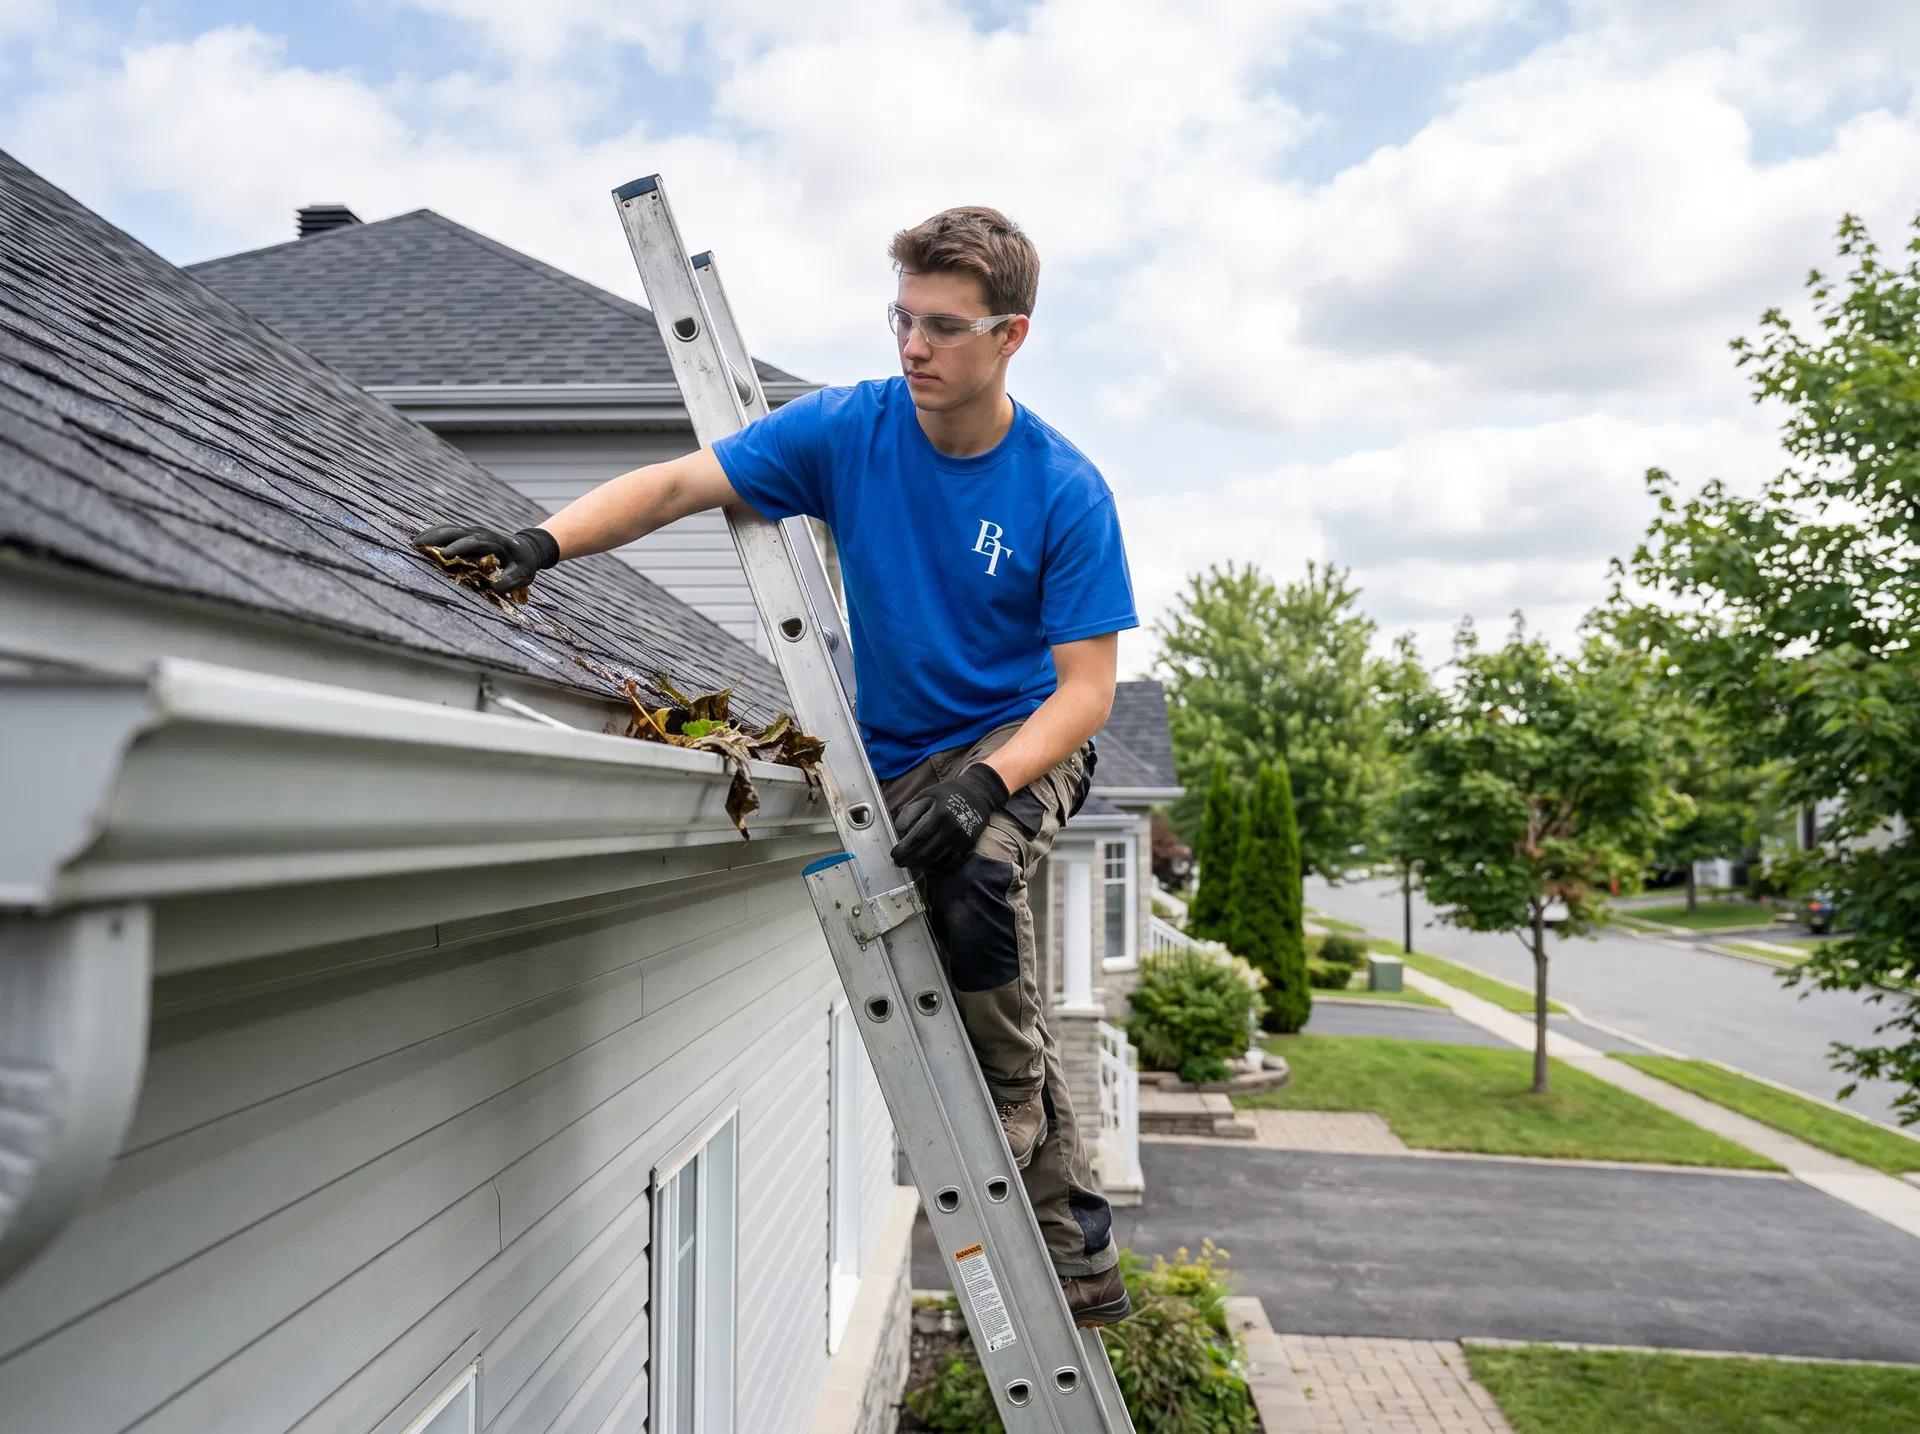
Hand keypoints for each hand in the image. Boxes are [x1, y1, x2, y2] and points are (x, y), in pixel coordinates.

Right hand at [416, 524, 559, 592]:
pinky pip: (448, 531)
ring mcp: (472, 531)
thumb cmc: (524, 564)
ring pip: (449, 529)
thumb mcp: (523, 574)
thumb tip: (494, 589)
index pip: (475, 542)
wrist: (527, 548)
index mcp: (495, 541)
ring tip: (413, 543)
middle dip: (438, 538)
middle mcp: (481, 533)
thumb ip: (510, 581)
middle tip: (419, 546)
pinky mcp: (466, 534)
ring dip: (431, 534)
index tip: (445, 555)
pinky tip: (419, 541)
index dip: (459, 547)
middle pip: (456, 531)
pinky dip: (434, 534)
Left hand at [889, 764, 1009, 871]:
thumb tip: (899, 829)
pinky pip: (950, 861)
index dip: (903, 849)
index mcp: (939, 814)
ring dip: (921, 865)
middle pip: (925, 852)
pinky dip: (937, 865)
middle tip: (898, 862)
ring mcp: (962, 838)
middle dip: (909, 860)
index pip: (917, 838)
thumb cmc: (949, 792)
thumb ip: (911, 810)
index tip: (894, 854)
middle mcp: (951, 828)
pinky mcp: (969, 844)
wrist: (979, 792)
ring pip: (937, 859)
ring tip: (910, 864)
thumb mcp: (927, 794)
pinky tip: (928, 864)